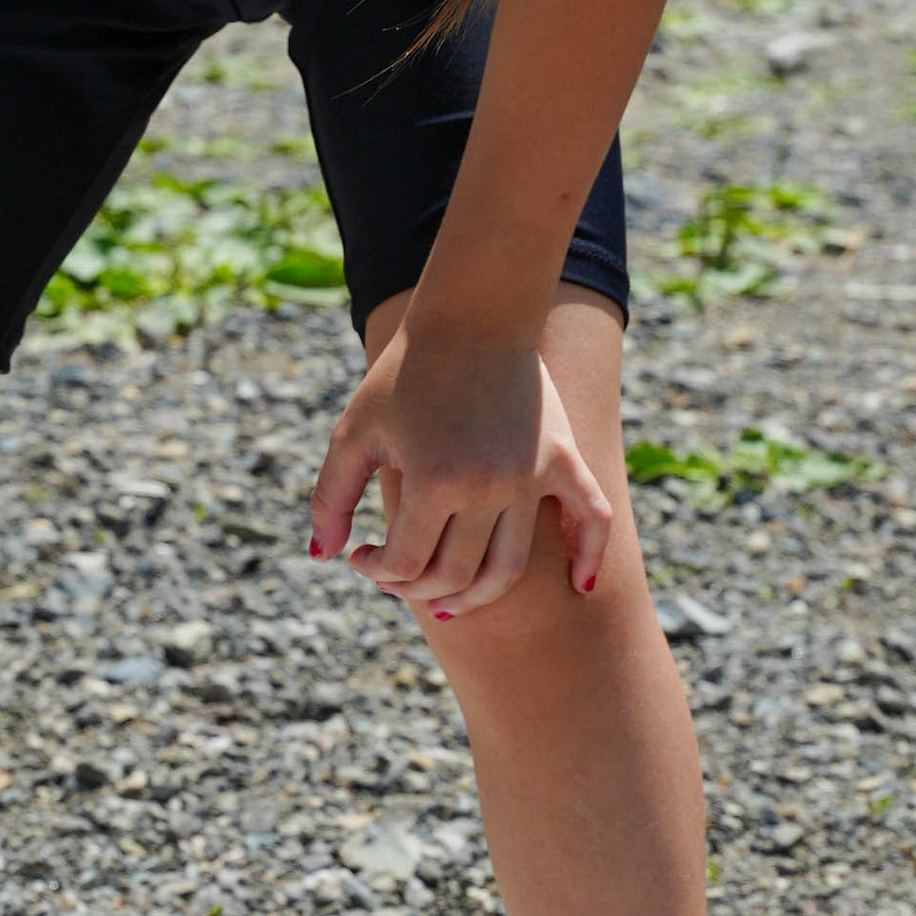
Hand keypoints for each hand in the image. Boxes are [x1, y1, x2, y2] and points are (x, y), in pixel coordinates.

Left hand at [306, 321, 613, 617]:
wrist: (471, 315)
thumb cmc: (403, 373)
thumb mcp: (354, 431)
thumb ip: (331, 496)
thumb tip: (322, 556)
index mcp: (433, 479)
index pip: (406, 563)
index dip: (376, 572)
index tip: (361, 556)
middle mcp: (487, 486)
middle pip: (454, 574)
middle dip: (415, 587)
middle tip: (395, 574)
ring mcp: (530, 476)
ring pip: (508, 568)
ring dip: (475, 596)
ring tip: (447, 601)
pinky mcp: (562, 460)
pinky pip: (592, 519)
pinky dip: (588, 557)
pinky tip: (576, 587)